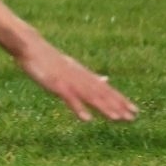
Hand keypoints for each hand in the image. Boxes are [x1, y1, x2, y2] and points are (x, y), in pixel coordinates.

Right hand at [14, 39, 138, 122]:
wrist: (30, 46)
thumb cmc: (48, 58)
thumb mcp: (72, 66)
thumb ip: (89, 76)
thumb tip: (105, 80)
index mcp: (84, 74)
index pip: (106, 89)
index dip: (121, 100)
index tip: (135, 111)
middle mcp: (80, 77)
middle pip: (101, 93)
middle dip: (117, 106)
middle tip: (133, 118)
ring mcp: (68, 81)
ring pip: (89, 96)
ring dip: (103, 107)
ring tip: (117, 119)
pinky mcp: (56, 84)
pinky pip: (69, 98)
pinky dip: (78, 108)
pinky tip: (87, 119)